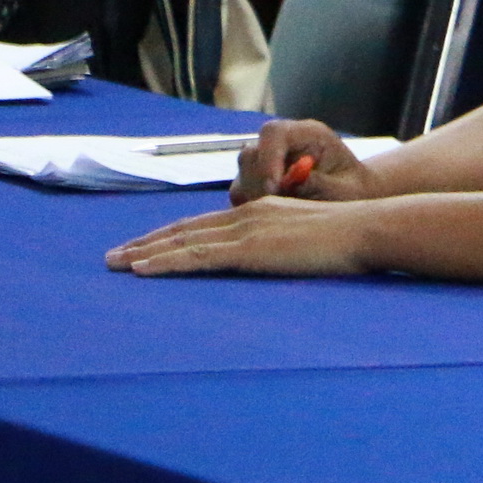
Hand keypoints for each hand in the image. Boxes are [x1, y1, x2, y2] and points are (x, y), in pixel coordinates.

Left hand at [106, 197, 376, 277]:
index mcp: (261, 212)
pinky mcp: (249, 249)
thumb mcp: (309, 236)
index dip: (171, 235)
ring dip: (144, 253)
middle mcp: (247, 214)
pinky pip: (196, 257)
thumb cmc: (350, 238)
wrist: (368, 230)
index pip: (204, 225)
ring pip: (183, 241)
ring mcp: (246, 230)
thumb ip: (285, 243)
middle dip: (146, 243)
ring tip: (115, 265)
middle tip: (113, 256)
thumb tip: (276, 258)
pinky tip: (141, 270)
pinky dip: (164, 262)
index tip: (145, 246)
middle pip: (185, 229)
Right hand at [229, 117, 375, 203]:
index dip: (268, 157)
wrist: (353, 199)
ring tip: (281, 214)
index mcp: (308, 134)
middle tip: (277, 207)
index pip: (274, 132)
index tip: (275, 187)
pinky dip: (251, 206)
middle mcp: (284, 144)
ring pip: (243, 175)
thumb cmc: (355, 191)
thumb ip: (320, 183)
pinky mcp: (257, 181)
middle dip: (259, 183)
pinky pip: (240, 192)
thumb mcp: (346, 189)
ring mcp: (267, 161)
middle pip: (251, 153)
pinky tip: (274, 218)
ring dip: (255, 196)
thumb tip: (292, 182)